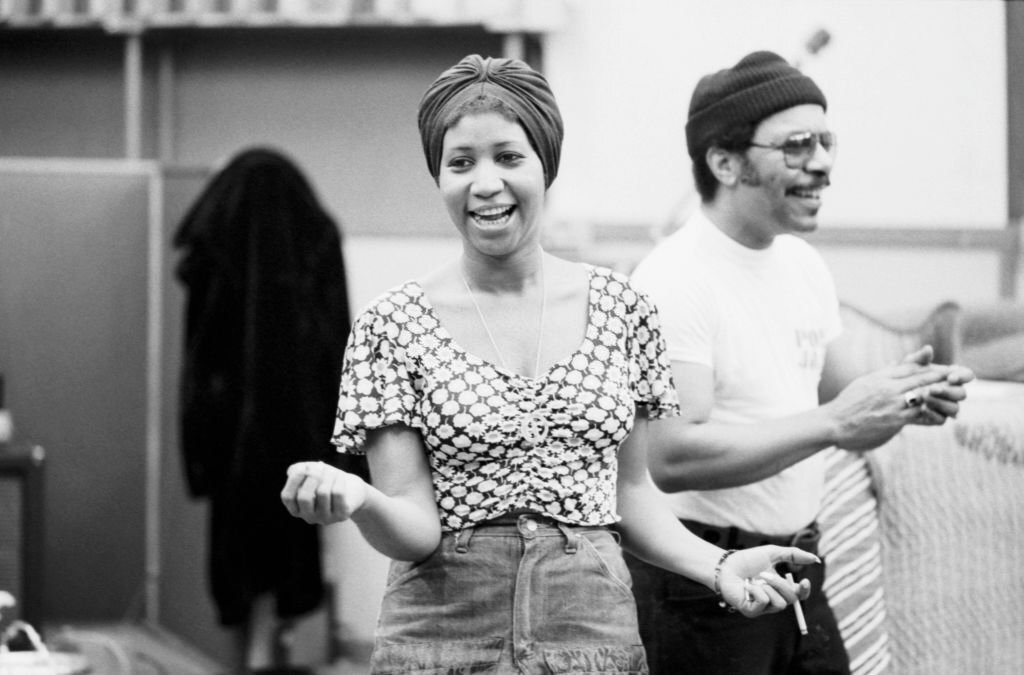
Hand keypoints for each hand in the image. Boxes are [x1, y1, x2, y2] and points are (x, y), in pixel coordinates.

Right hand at [281, 461, 367, 524]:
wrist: (352, 490)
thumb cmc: (325, 479)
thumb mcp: (309, 472)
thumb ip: (296, 470)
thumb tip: (294, 472)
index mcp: (296, 509)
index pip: (287, 497)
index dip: (294, 479)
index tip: (305, 467)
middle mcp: (308, 517)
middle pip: (304, 497)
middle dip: (312, 476)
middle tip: (320, 466)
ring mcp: (325, 518)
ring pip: (323, 493)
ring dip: (328, 475)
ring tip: (332, 470)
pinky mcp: (341, 515)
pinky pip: (338, 493)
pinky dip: (338, 479)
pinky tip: (340, 475)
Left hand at [716, 546, 816, 617]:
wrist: (725, 565)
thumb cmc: (747, 560)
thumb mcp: (772, 553)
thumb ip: (793, 555)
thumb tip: (815, 559)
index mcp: (780, 588)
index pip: (799, 595)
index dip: (805, 591)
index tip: (805, 581)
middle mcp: (773, 600)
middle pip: (791, 600)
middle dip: (780, 585)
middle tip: (765, 574)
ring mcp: (763, 608)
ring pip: (779, 604)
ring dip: (768, 588)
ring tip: (754, 580)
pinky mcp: (751, 612)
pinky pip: (764, 603)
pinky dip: (756, 591)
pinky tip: (747, 586)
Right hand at [826, 347, 968, 449]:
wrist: (833, 423)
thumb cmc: (847, 404)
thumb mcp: (865, 382)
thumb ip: (884, 374)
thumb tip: (899, 364)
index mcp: (880, 377)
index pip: (910, 367)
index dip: (930, 367)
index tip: (945, 366)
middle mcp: (887, 388)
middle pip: (920, 378)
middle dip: (941, 376)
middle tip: (958, 375)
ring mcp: (891, 404)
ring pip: (923, 395)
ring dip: (941, 394)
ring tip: (955, 393)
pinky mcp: (894, 420)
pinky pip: (919, 415)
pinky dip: (932, 413)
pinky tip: (942, 415)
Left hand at [900, 347, 975, 425]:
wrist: (894, 395)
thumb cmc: (907, 375)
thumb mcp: (910, 365)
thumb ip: (919, 358)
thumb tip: (928, 349)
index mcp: (953, 377)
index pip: (967, 375)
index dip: (963, 376)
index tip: (951, 377)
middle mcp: (954, 393)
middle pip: (961, 394)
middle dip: (947, 391)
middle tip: (932, 388)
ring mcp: (947, 407)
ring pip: (954, 408)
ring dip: (939, 402)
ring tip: (924, 397)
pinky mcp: (938, 419)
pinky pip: (941, 419)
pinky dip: (932, 414)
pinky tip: (922, 408)